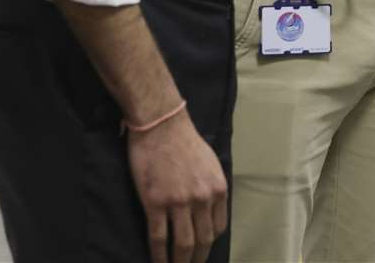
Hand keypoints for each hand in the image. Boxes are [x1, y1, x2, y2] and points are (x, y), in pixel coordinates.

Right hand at [127, 107, 227, 262]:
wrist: (162, 126)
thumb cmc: (186, 142)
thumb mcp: (211, 165)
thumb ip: (212, 188)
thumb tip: (210, 211)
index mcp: (218, 190)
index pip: (218, 228)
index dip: (209, 244)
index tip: (201, 252)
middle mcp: (202, 199)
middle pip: (202, 240)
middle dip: (196, 260)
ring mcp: (179, 203)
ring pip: (181, 244)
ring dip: (178, 262)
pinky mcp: (155, 203)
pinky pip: (158, 237)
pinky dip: (158, 255)